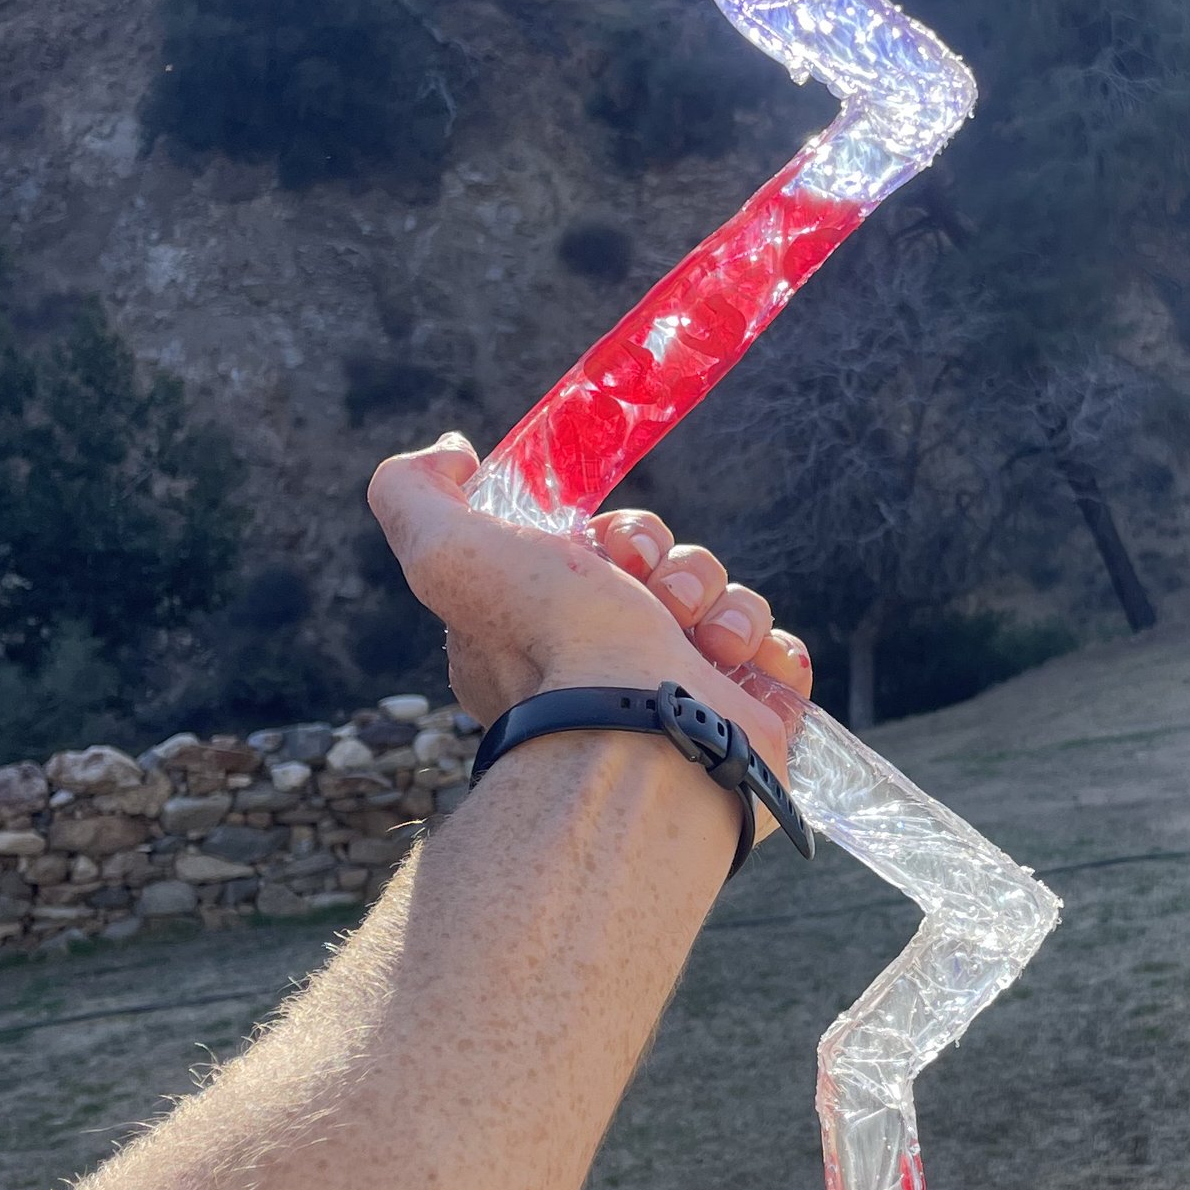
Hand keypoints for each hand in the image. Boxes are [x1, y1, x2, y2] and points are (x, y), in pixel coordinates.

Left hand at [367, 436, 812, 780]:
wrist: (639, 737)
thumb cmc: (548, 641)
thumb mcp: (445, 550)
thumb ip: (414, 491)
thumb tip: (450, 452)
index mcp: (551, 629)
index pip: (602, 552)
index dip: (616, 535)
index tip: (606, 547)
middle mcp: (612, 667)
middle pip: (672, 568)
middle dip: (675, 567)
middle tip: (656, 601)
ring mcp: (685, 697)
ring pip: (728, 604)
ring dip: (726, 608)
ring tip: (707, 645)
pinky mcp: (747, 721)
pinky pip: (776, 656)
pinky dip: (770, 653)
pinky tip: (744, 665)